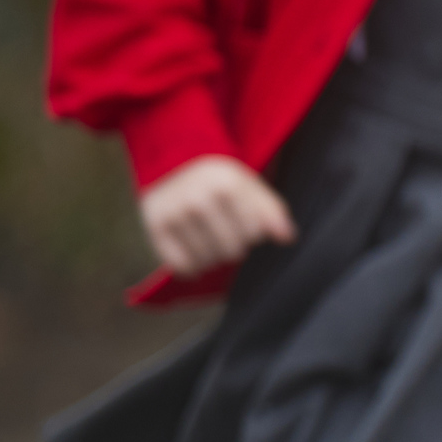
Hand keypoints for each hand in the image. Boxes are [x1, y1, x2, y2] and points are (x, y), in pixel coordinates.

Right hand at [137, 154, 293, 279]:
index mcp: (226, 179)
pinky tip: (191, 248)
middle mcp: (196, 194)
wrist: (169, 176)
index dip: (253, 233)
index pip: (255, 231)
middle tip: (223, 231)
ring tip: (207, 237)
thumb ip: (272, 210)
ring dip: (213, 256)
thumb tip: (287, 237)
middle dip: (233, 245)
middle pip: (233, 249)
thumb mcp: (247, 187)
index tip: (243, 220)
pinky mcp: (153, 228)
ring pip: (209, 260)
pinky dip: (191, 265)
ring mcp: (172, 212)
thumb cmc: (217, 187)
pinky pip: (184, 265)